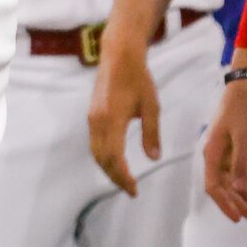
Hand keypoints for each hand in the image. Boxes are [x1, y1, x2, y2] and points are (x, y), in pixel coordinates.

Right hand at [88, 38, 161, 196]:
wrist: (118, 56)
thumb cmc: (138, 79)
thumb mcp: (151, 106)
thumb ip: (152, 133)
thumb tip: (154, 158)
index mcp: (112, 120)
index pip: (115, 158)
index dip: (123, 177)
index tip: (134, 190)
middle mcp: (97, 122)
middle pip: (102, 160)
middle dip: (115, 178)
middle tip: (131, 190)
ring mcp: (92, 119)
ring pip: (96, 153)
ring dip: (108, 169)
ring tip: (123, 180)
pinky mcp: (91, 116)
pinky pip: (94, 144)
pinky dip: (103, 158)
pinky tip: (114, 162)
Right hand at [204, 77, 246, 222]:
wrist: (245, 87)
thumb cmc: (243, 109)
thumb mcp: (244, 137)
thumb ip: (241, 163)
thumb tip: (239, 189)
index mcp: (212, 153)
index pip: (214, 186)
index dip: (225, 204)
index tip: (238, 218)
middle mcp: (214, 155)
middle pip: (223, 187)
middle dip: (238, 204)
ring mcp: (223, 151)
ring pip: (232, 180)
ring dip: (245, 195)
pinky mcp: (233, 146)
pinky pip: (238, 170)